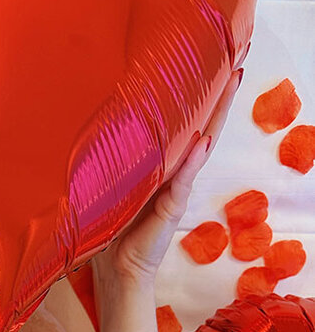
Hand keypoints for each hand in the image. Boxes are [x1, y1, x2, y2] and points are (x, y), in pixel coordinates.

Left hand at [93, 68, 243, 287]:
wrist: (115, 268)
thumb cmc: (108, 227)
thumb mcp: (108, 184)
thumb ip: (113, 160)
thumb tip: (96, 124)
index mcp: (157, 165)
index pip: (179, 125)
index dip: (193, 98)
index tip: (204, 65)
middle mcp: (172, 173)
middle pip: (200, 127)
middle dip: (217, 97)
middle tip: (234, 63)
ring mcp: (175, 189)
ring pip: (201, 146)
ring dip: (216, 117)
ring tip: (232, 85)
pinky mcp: (172, 208)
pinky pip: (183, 180)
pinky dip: (192, 161)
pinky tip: (203, 141)